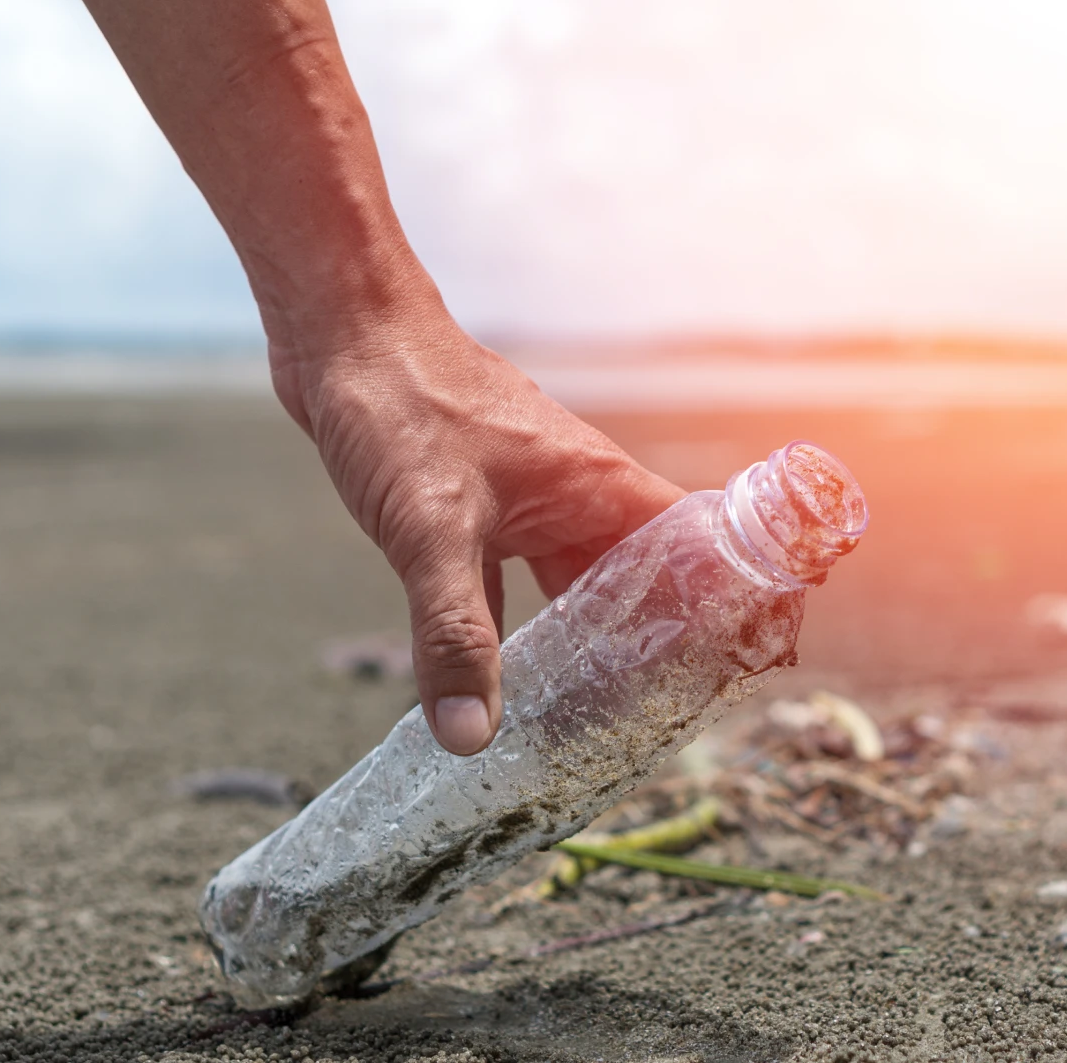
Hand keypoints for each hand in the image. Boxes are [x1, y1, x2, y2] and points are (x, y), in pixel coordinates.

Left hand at [278, 303, 683, 755]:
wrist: (338, 331)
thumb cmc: (399, 404)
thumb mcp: (431, 534)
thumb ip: (453, 638)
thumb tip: (472, 736)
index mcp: (599, 487)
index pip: (694, 554)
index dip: (720, 609)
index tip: (729, 674)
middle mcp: (576, 494)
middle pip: (639, 583)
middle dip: (648, 648)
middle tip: (650, 726)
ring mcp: (528, 499)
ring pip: (575, 585)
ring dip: (581, 640)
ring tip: (587, 716)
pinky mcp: (479, 506)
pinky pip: (515, 580)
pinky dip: (513, 626)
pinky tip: (502, 675)